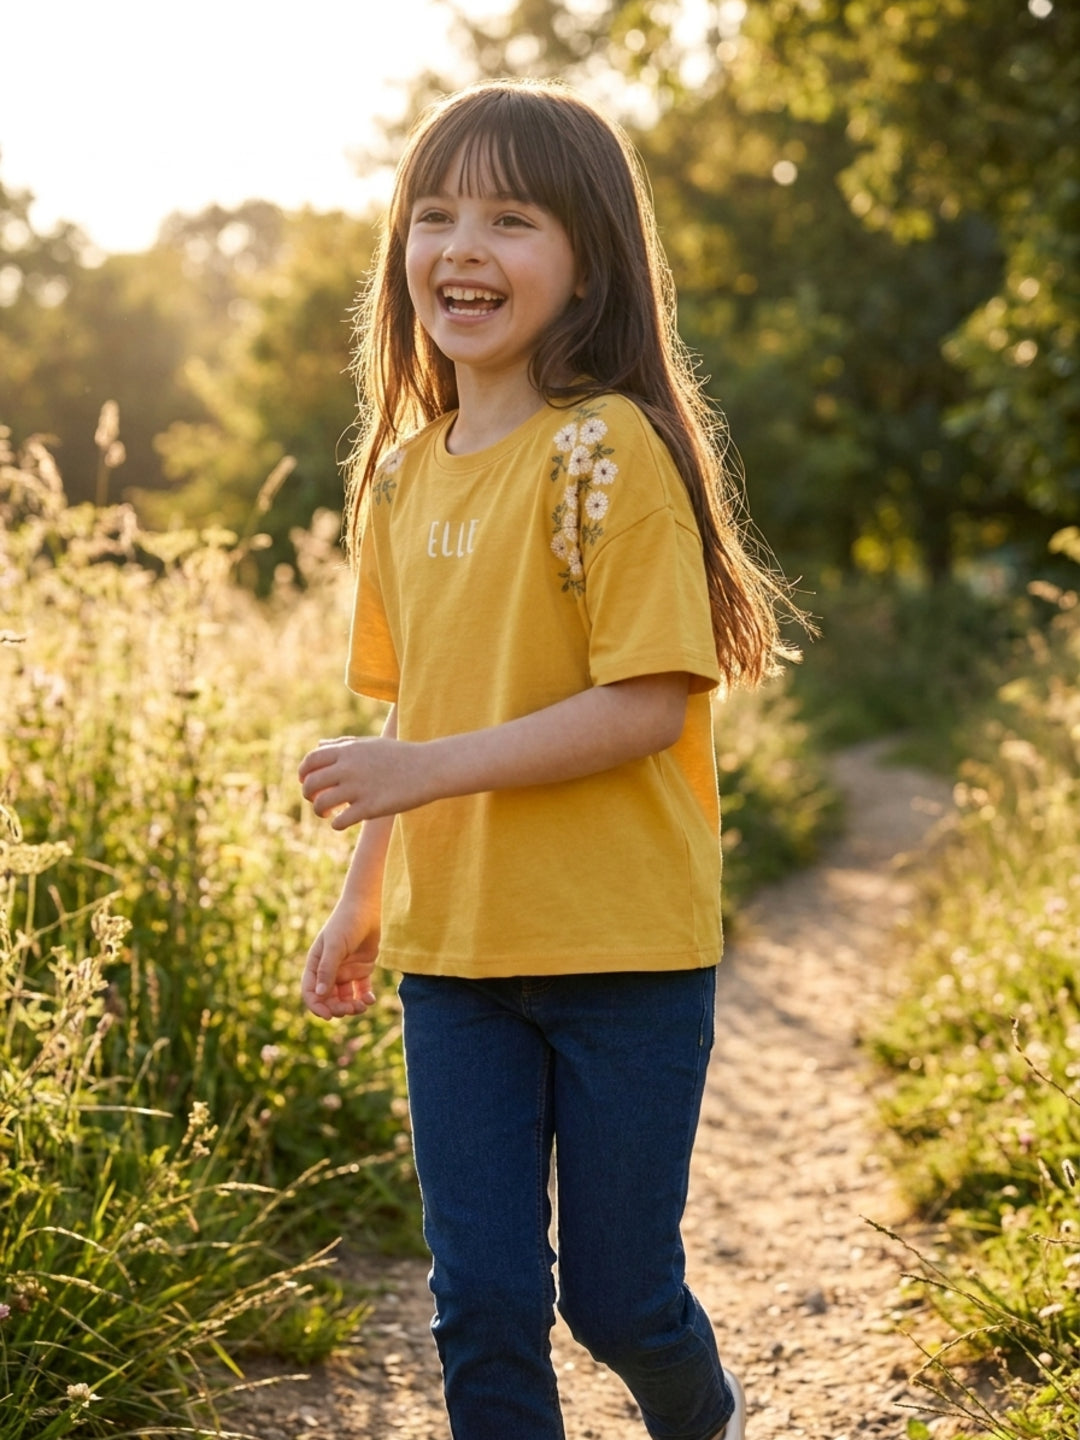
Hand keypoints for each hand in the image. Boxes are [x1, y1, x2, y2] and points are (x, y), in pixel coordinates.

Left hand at [299, 735, 427, 828]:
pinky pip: (340, 821)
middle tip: (317, 801)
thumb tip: (319, 745)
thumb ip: (343, 744)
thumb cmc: (399, 755)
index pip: (310, 761)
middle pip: (311, 783)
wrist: (429, 768)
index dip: (303, 773)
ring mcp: (359, 788)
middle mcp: (349, 767)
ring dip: (320, 811)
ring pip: (322, 804)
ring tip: (329, 814)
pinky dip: (336, 824)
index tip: (307, 782)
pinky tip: (343, 822)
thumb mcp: (369, 743)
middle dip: (308, 795)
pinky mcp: (371, 807)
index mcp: (348, 750)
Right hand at [302, 905, 379, 1019]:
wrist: (368, 908)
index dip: (317, 1006)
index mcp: (316, 965)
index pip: (311, 992)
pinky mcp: (361, 970)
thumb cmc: (346, 923)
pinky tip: (370, 999)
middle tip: (351, 1010)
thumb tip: (320, 994)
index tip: (328, 1016)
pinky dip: (364, 998)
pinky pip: (360, 991)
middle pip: (329, 999)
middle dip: (338, 1008)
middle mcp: (329, 970)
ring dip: (352, 1006)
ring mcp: (345, 971)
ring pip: (345, 998)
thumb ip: (328, 969)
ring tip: (362, 1006)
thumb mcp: (335, 945)